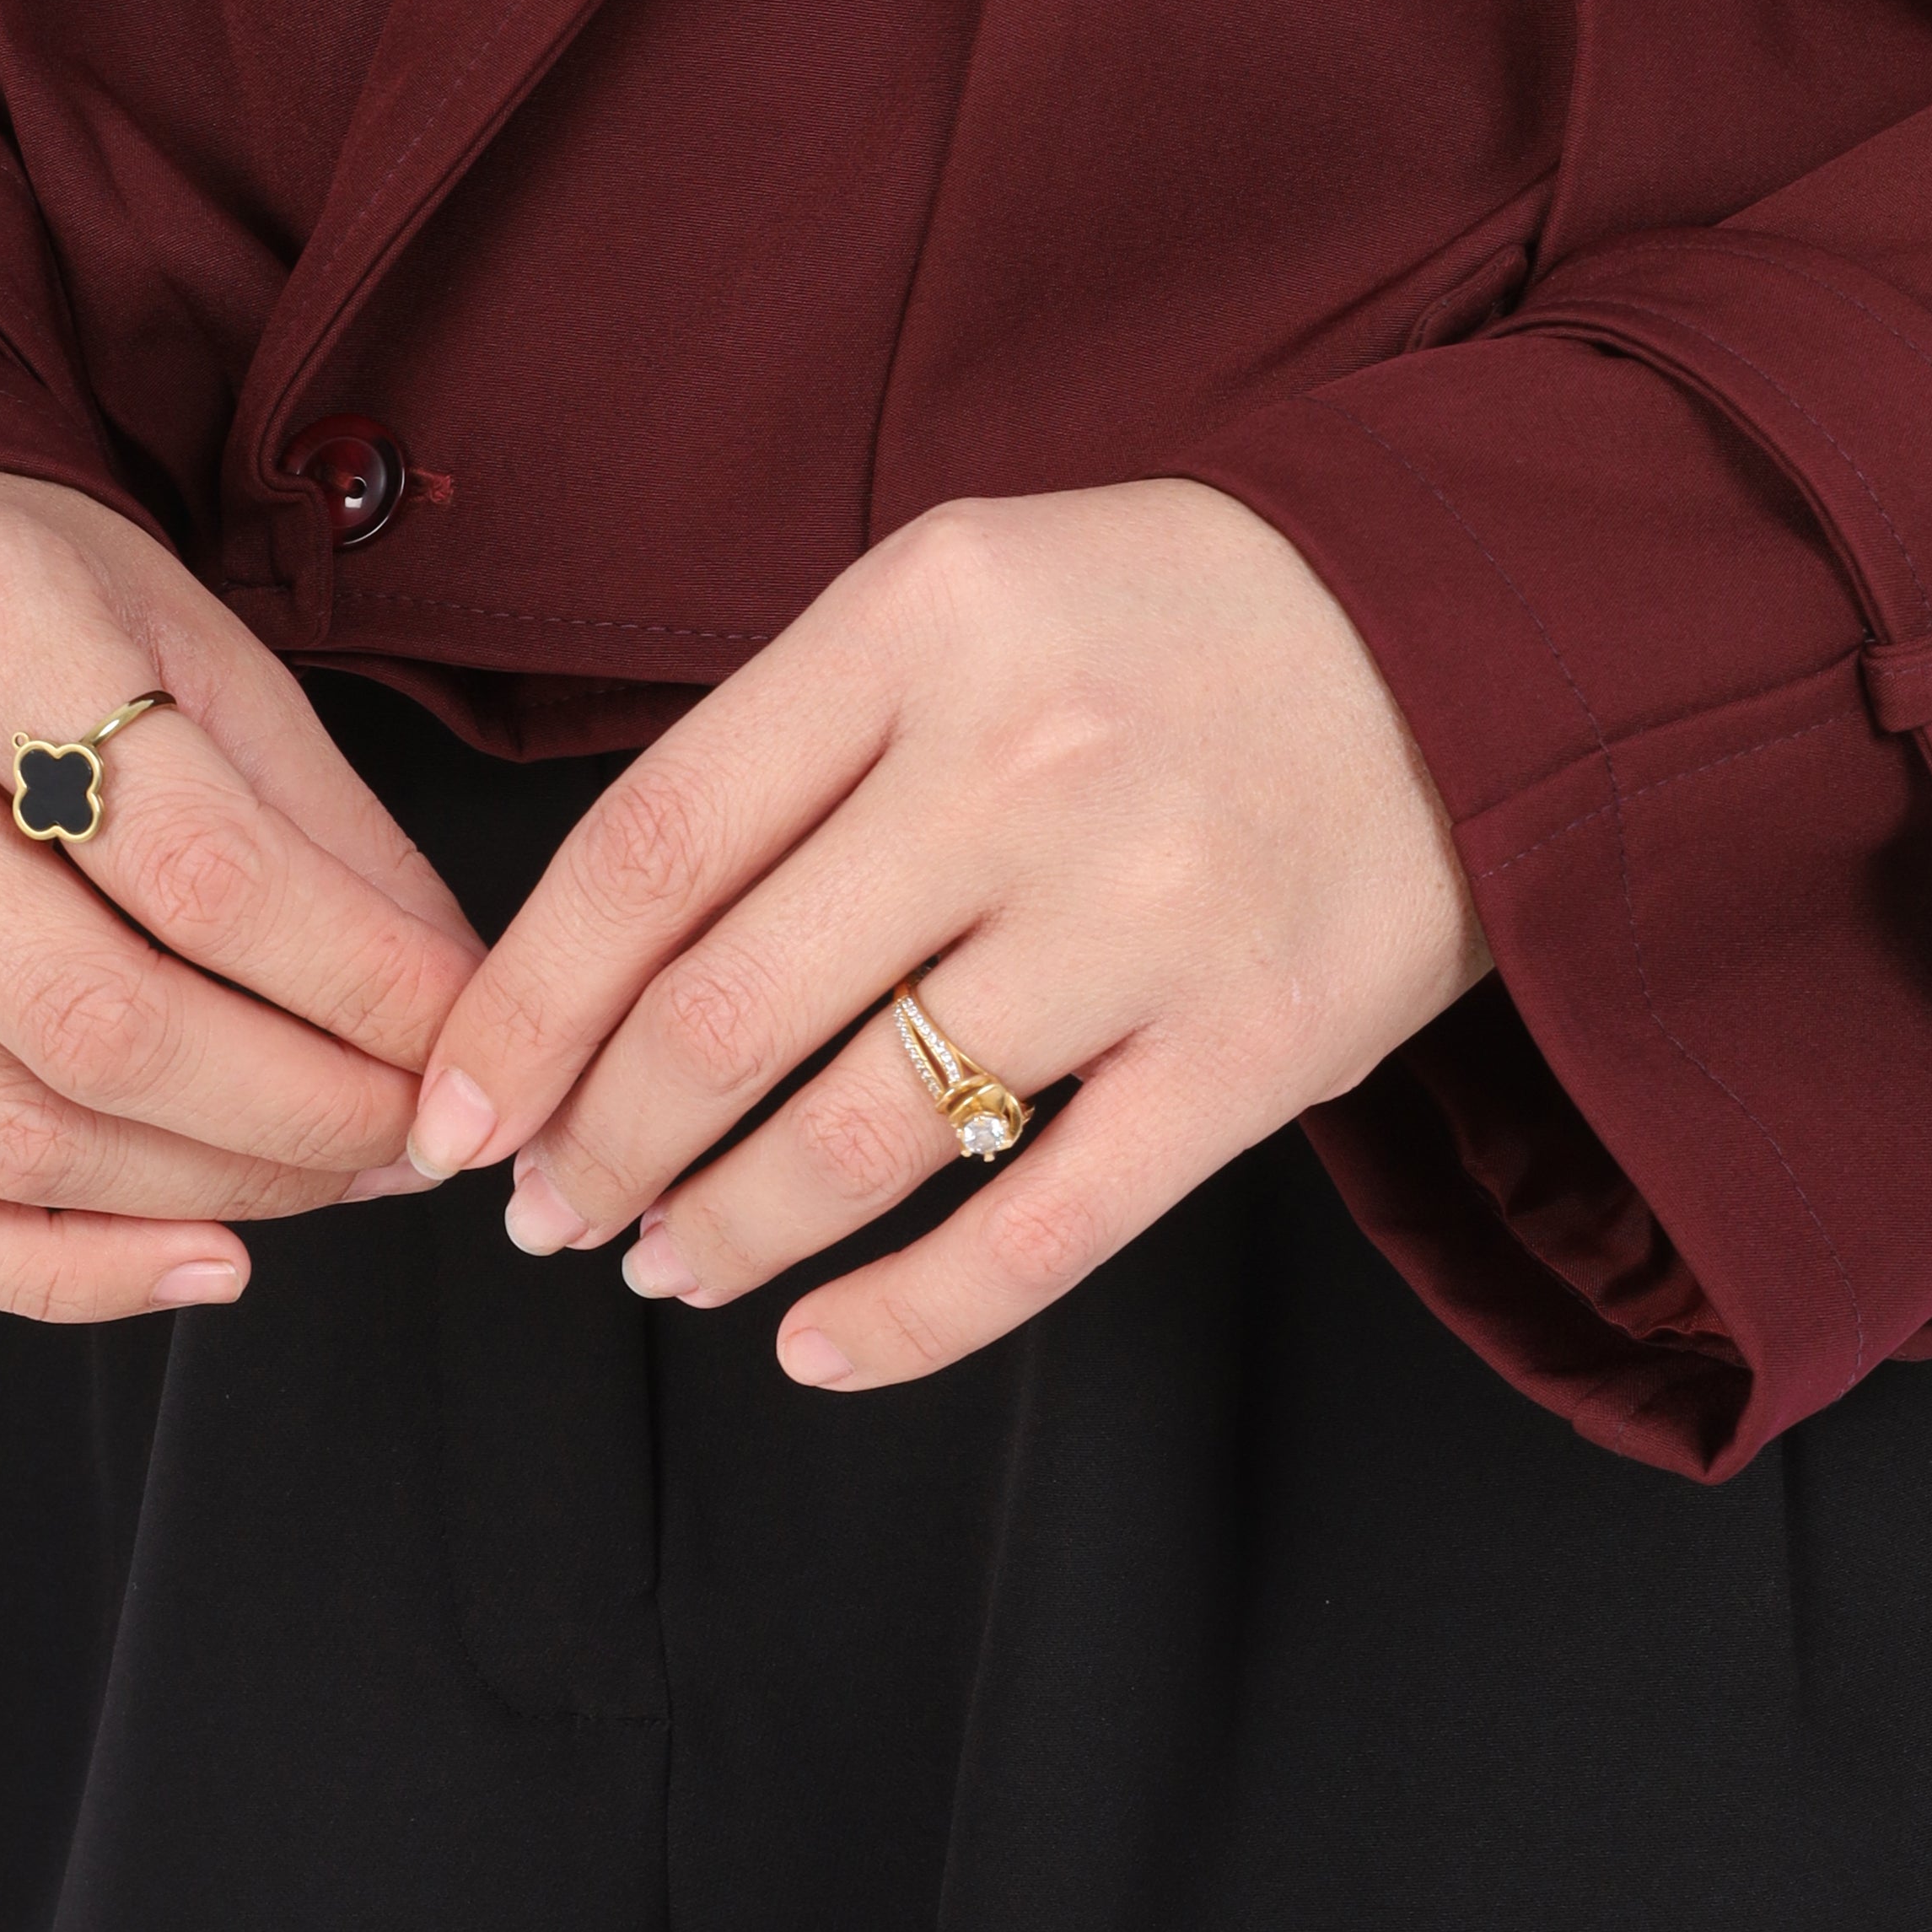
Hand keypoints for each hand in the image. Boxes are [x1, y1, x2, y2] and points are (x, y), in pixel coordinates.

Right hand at [0, 466, 482, 1322]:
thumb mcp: (186, 639)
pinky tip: (201, 1259)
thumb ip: (318, 824)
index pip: (205, 866)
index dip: (363, 983)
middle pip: (103, 1026)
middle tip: (419, 1136)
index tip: (472, 1039)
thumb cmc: (14, 601)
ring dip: (212, 1193)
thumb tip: (455, 1005)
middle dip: (303, 1115)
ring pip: (7, 1139)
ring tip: (340, 1180)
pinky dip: (56, 1277)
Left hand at [403, 479, 1487, 1387]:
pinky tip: (815, 1343)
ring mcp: (1142, 914)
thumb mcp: (969, 587)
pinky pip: (1037, 1231)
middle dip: (597, 1140)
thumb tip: (609, 940)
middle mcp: (1019, 764)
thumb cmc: (1175, 618)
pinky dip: (900, 1319)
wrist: (1476, 631)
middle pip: (727, 1009)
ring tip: (665, 1261)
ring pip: (857, 1135)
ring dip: (721, 1228)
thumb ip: (806, 729)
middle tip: (545, 1206)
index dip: (526, 1001)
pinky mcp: (1254, 1048)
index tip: (455, 1103)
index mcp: (922, 622)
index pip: (652, 842)